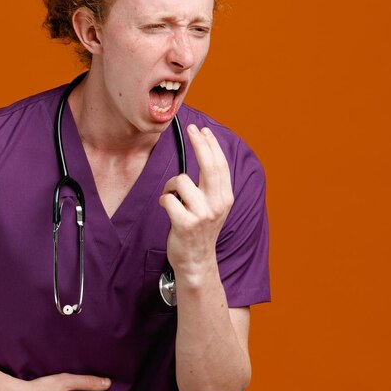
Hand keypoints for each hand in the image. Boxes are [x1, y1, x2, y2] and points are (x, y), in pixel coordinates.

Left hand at [159, 124, 234, 279]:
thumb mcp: (214, 206)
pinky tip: (168, 209)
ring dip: (171, 186)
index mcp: (225, 198)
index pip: (220, 165)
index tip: (202, 130)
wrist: (197, 261)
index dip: (211, 145)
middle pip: (209, 166)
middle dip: (199, 143)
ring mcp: (202, 214)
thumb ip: (212, 185)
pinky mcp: (185, 223)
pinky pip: (168, 199)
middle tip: (191, 129)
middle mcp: (217, 204)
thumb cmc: (200, 229)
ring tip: (173, 198)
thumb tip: (206, 153)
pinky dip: (164, 200)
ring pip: (181, 181)